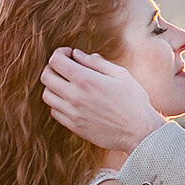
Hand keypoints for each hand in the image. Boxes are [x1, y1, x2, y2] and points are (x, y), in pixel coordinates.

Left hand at [40, 48, 165, 153]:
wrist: (139, 132)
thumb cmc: (133, 101)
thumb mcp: (120, 74)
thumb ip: (96, 62)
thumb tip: (77, 54)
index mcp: (86, 80)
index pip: (55, 61)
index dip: (60, 53)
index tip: (69, 54)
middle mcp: (75, 96)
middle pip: (46, 77)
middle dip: (53, 68)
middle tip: (66, 68)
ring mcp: (72, 113)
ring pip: (47, 95)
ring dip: (54, 86)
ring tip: (68, 84)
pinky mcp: (74, 126)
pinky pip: (54, 112)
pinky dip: (58, 103)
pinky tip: (72, 100)